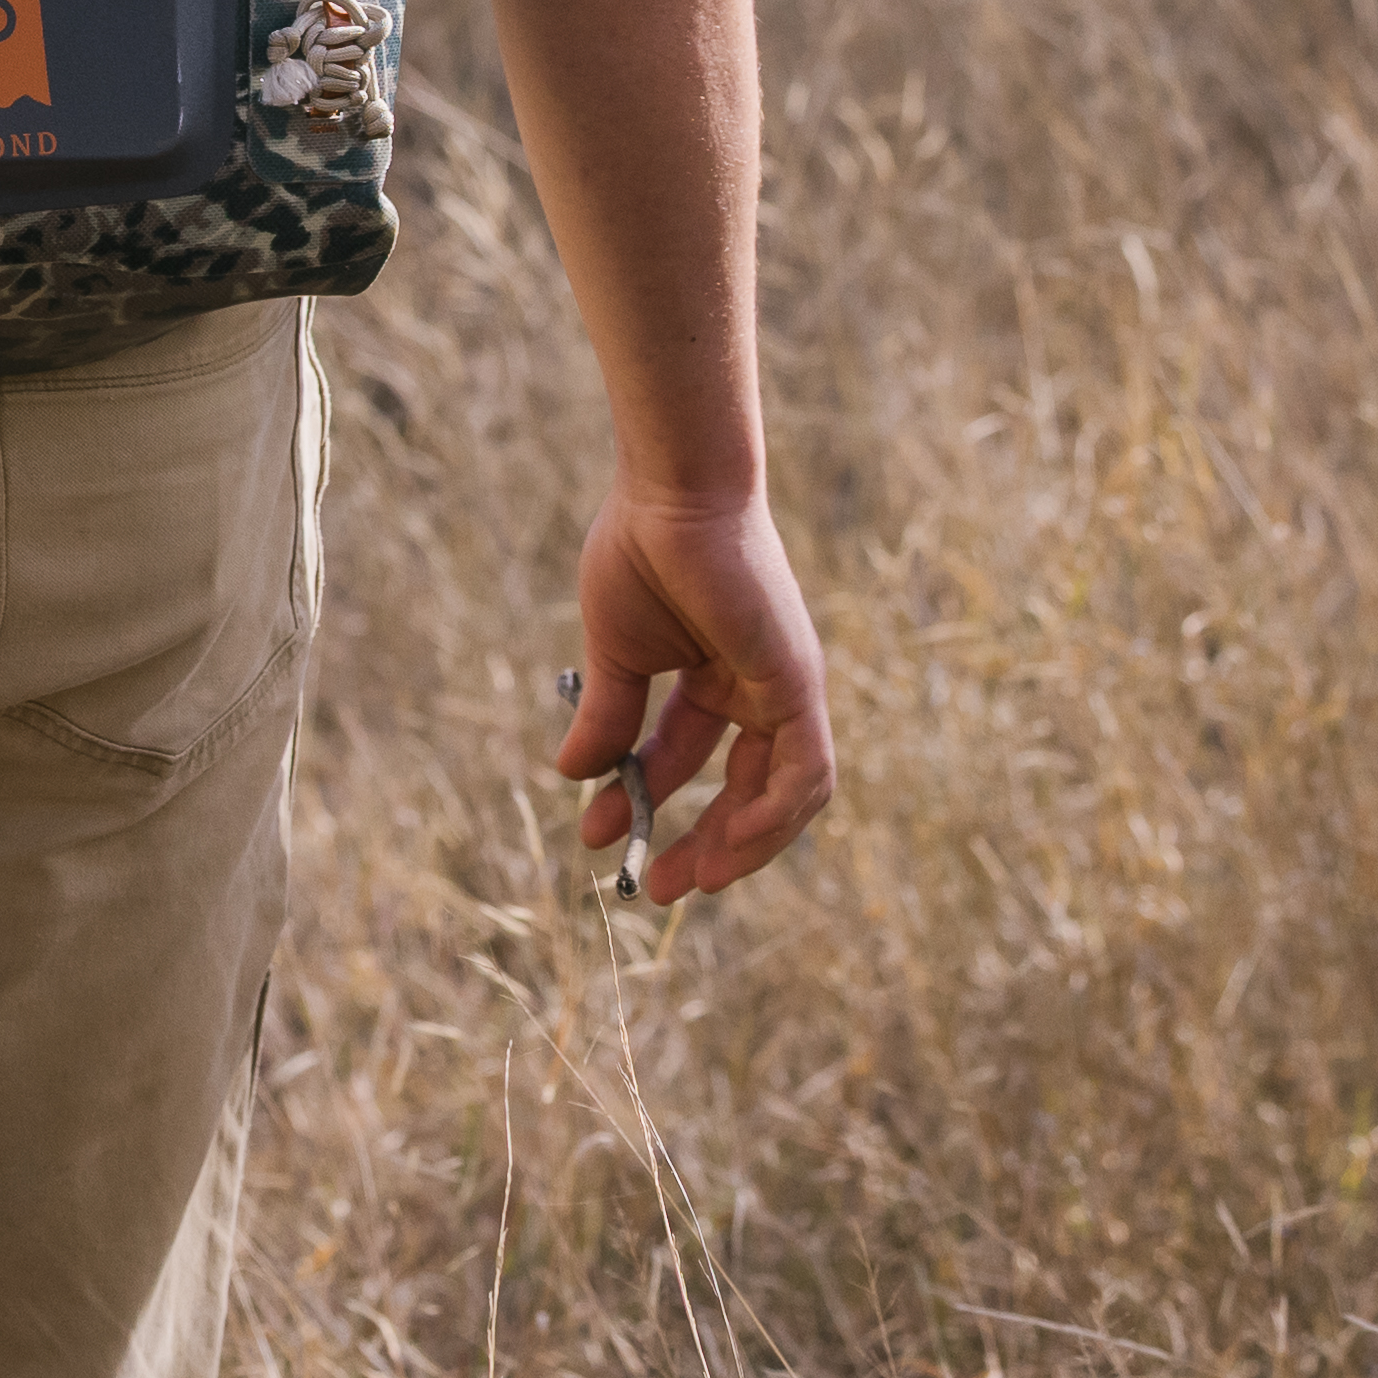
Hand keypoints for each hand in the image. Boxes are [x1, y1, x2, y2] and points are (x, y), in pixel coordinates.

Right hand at [561, 486, 833, 904]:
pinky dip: (773, 817)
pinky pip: (805, 773)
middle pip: (744, 789)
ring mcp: (786, 687)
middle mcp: (758, 686)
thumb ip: (608, 715)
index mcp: (715, 674)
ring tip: (688, 879)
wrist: (673, 492)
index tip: (597, 837)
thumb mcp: (615, 652)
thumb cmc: (642, 549)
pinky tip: (726, 845)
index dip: (645, 800)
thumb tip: (572, 774)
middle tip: (654, 885)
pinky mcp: (800, 685)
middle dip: (702, 842)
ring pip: (786, 794)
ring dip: (741, 845)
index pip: (686, 757)